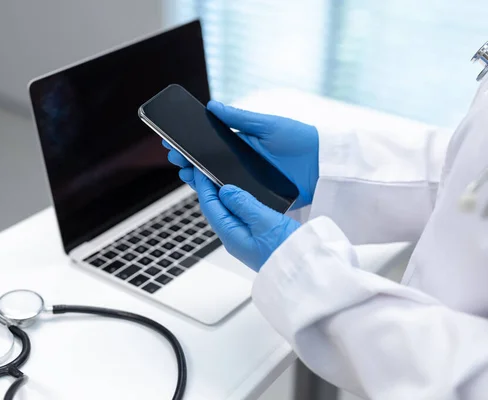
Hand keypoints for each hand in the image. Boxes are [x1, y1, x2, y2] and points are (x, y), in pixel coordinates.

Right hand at [164, 101, 319, 207]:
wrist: (324, 165)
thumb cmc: (299, 140)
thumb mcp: (268, 125)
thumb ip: (240, 118)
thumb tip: (213, 106)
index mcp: (244, 143)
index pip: (211, 143)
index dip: (192, 143)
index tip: (174, 142)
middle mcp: (243, 162)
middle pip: (210, 163)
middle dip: (190, 160)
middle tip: (174, 158)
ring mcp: (249, 180)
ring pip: (218, 181)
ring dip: (199, 178)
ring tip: (185, 173)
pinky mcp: (258, 196)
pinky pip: (235, 198)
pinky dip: (220, 196)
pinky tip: (207, 192)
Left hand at [190, 169, 300, 270]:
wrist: (307, 273)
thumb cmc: (288, 251)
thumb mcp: (265, 221)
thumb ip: (243, 204)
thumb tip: (225, 191)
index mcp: (231, 235)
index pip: (210, 207)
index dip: (203, 187)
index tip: (198, 170)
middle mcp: (235, 240)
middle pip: (214, 211)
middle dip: (207, 191)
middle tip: (201, 173)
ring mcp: (245, 242)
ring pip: (225, 216)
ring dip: (219, 198)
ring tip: (215, 182)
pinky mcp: (256, 241)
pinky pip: (238, 220)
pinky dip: (234, 206)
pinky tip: (238, 200)